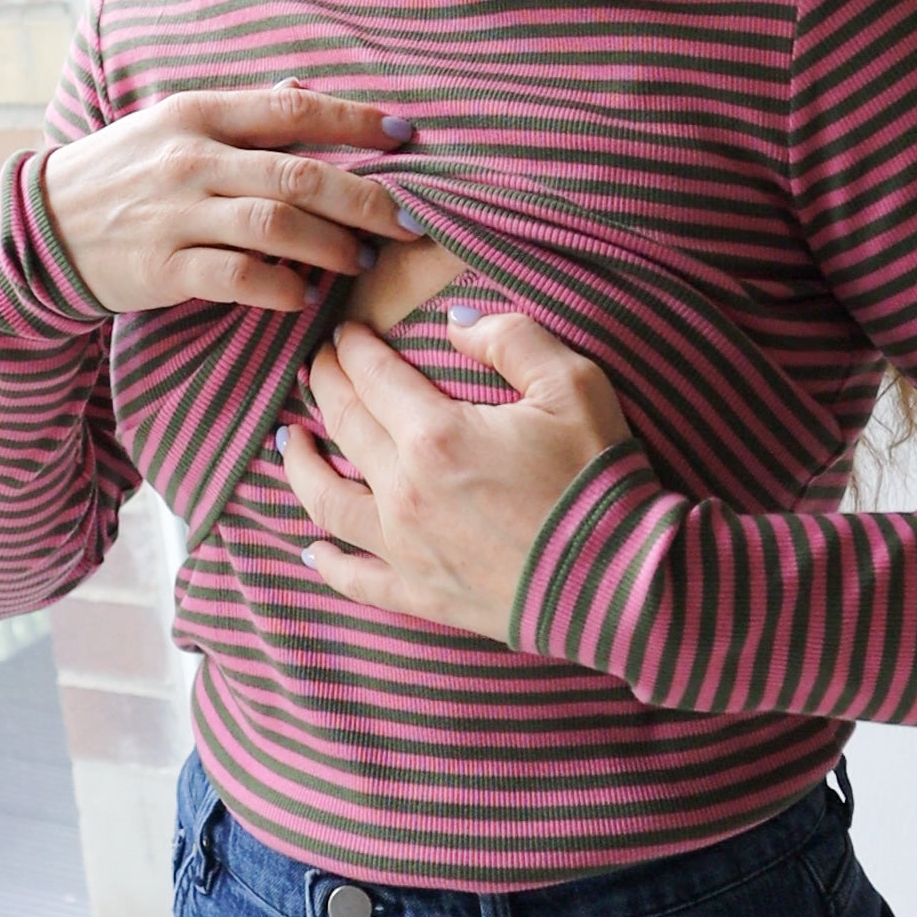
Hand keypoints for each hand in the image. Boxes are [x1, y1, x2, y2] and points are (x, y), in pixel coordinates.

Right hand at [41, 82, 418, 312]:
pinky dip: (280, 288)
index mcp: (199, 112)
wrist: (43, 225)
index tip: (408, 135)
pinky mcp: (162, 268)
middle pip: (297, 174)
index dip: (357, 121)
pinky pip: (237, 278)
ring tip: (363, 260)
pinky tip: (305, 296)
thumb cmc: (125, 171)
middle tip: (409, 221)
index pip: (293, 109)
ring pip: (274, 226)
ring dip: (331, 245)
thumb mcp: (173, 124)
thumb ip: (242, 115)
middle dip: (366, 198)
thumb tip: (307, 93)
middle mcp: (190, 158)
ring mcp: (175, 214)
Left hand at [280, 311, 630, 640]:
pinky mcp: (421, 595)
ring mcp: (406, 549)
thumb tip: (454, 321)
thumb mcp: (573, 384)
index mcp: (435, 434)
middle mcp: (404, 491)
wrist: (624, 581)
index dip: (352, 346)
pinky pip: (356, 580)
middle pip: (342, 425)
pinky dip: (327, 562)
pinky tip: (310, 549)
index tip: (344, 330)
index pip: (371, 375)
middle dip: (323, 386)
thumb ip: (510, 337)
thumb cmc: (600, 478)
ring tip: (292, 442)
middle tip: (316, 365)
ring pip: (326, 501)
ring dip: (302, 466)